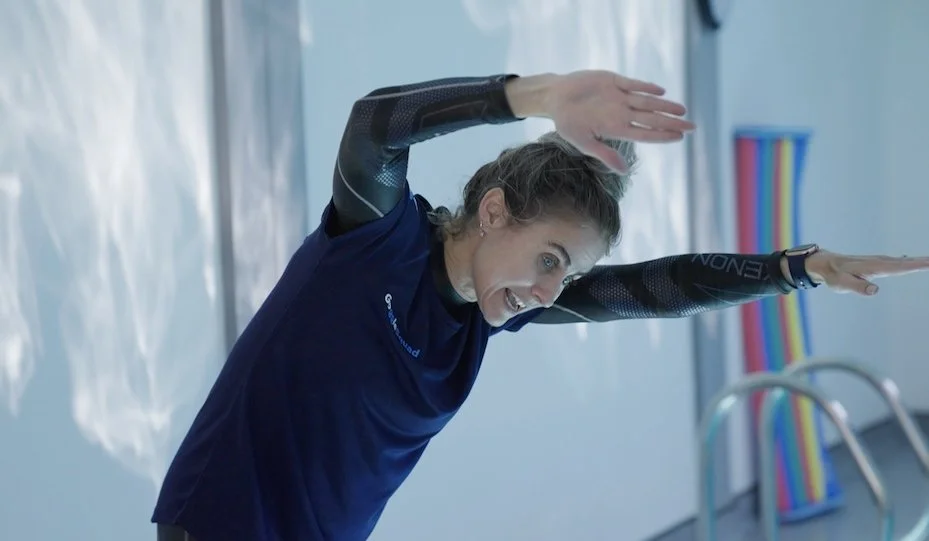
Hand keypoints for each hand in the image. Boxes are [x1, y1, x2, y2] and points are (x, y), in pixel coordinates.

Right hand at [545, 70, 695, 171]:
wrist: (555, 97)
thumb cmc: (567, 122)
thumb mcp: (582, 142)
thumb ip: (603, 153)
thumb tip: (624, 171)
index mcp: (615, 129)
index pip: (644, 134)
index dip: (661, 135)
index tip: (679, 138)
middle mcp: (621, 113)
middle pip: (651, 118)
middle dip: (671, 122)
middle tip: (692, 127)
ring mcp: (619, 97)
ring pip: (646, 102)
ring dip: (664, 106)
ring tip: (682, 110)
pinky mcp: (613, 81)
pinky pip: (632, 84)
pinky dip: (645, 87)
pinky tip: (660, 92)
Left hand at [804, 250, 928, 295]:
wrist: (825, 264)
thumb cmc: (834, 276)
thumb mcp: (842, 284)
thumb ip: (858, 287)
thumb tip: (876, 289)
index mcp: (874, 267)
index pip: (899, 267)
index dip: (916, 265)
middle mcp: (879, 262)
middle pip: (905, 263)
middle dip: (922, 262)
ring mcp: (878, 262)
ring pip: (902, 261)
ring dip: (917, 261)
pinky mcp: (875, 264)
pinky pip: (895, 262)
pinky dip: (906, 262)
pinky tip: (911, 261)